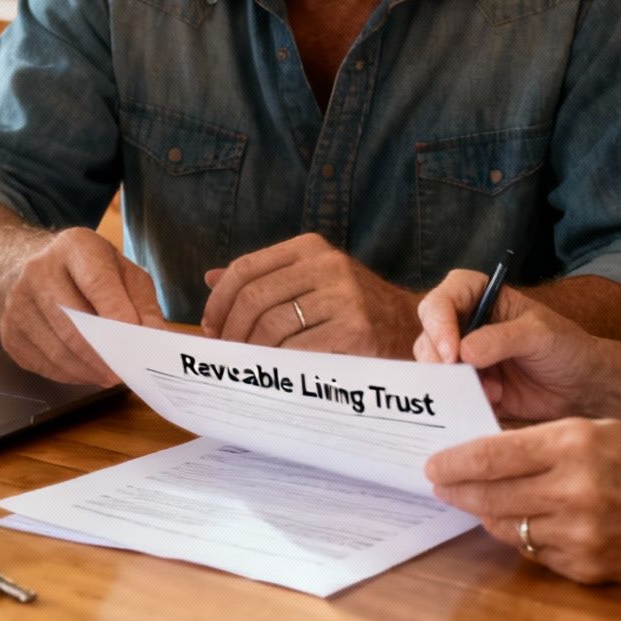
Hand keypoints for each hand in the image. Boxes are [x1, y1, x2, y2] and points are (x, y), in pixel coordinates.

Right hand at [0, 227, 164, 384]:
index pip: (97, 283)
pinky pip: (45, 364)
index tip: (137, 341)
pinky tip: (87, 370)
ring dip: (90, 370)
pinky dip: (72, 375)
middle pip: (74, 323)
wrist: (28, 266)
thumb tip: (156, 338)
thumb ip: (143, 303)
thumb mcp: (122, 272)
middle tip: (129, 372)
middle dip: (106, 354)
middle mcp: (39, 271)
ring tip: (112, 375)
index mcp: (74, 247)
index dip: (118, 315)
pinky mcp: (10, 333)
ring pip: (59, 350)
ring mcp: (18, 303)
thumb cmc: (86, 271)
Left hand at [198, 233, 420, 357]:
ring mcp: (344, 298)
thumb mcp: (312, 279)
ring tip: (247, 364)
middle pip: (254, 298)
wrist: (410, 326)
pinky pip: (298, 350)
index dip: (219, 301)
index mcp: (310, 248)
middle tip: (225, 353)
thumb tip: (211, 278)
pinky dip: (279, 364)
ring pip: (272, 326)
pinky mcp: (356, 331)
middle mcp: (327, 265)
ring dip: (251, 351)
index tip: (210, 328)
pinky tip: (276, 372)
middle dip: (231, 331)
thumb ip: (266, 276)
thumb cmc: (352, 306)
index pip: (246, 268)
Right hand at [413, 269, 599, 421]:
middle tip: (455, 374)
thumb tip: (463, 352)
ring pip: (434, 367)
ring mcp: (465, 357)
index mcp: (481, 297)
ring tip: (492, 389)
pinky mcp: (471, 387)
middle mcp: (467, 324)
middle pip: (428, 333)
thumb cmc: (566, 347)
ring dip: (455, 381)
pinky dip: (465, 400)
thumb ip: (501, 340)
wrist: (583, 387)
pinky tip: (495, 400)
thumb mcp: (539, 334)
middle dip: (437, 356)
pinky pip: (451, 395)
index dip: (439, 322)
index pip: (443, 299)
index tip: (451, 350)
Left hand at [426, 419, 620, 582]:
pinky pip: (539, 554)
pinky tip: (522, 522)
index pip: (493, 456)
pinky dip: (526, 537)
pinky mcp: (590, 567)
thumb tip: (488, 456)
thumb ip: (543, 444)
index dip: (455, 462)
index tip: (432, 464)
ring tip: (475, 502)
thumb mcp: (599, 429)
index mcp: (576, 445)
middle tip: (440, 485)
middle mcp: (575, 491)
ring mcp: (582, 535)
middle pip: (492, 495)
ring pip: (510, 528)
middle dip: (459, 490)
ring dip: (487, 515)